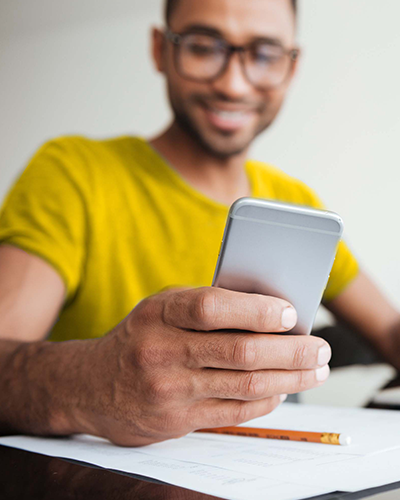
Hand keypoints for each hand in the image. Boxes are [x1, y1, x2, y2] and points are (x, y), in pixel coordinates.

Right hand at [78, 287, 330, 445]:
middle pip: (240, 351)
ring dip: (290, 378)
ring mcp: (168, 389)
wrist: (90, 384)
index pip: (212, 307)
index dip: (256, 309)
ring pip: (245, 385)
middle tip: (319, 347)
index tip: (290, 313)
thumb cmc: (139, 337)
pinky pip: (234, 412)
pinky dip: (266, 400)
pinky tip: (283, 390)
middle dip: (291, 350)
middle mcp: (161, 350)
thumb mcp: (162, 308)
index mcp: (159, 312)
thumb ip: (206, 306)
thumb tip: (269, 311)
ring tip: (315, 370)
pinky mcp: (176, 420)